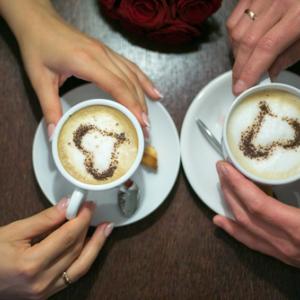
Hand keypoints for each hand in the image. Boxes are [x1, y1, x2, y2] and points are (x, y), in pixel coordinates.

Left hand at [0, 0, 160, 136]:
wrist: (38, 21)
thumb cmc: (38, 46)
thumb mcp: (39, 79)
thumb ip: (49, 108)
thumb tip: (55, 133)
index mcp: (86, 61)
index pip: (117, 85)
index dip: (131, 104)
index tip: (140, 122)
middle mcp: (101, 55)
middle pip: (129, 83)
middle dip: (140, 107)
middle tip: (145, 128)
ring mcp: (106, 52)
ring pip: (133, 76)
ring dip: (143, 97)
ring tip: (149, 116)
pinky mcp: (107, 52)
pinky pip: (131, 67)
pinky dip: (144, 80)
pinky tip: (153, 91)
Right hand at [0, 198, 112, 298]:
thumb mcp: (14, 232)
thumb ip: (43, 220)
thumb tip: (67, 205)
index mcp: (31, 264)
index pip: (67, 236)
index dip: (81, 218)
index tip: (87, 206)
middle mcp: (41, 281)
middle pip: (76, 249)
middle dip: (88, 227)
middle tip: (92, 211)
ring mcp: (45, 291)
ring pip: (81, 266)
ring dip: (96, 244)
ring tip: (106, 229)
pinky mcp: (47, 293)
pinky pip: (73, 275)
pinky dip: (85, 258)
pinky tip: (92, 245)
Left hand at [214, 161, 299, 267]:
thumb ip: (299, 184)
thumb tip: (293, 167)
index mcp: (298, 228)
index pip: (256, 204)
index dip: (237, 184)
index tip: (225, 167)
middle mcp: (285, 243)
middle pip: (244, 214)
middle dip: (229, 189)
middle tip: (221, 170)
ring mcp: (281, 252)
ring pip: (243, 228)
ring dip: (228, 204)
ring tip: (220, 187)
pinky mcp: (281, 255)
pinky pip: (250, 242)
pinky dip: (232, 230)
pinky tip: (220, 221)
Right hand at [227, 0, 299, 94]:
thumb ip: (290, 55)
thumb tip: (268, 73)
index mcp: (298, 14)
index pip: (266, 47)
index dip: (251, 71)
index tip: (241, 88)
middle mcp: (278, 2)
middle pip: (247, 42)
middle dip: (240, 68)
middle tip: (238, 83)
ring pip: (237, 33)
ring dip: (236, 54)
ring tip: (243, 64)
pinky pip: (233, 20)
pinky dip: (233, 37)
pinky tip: (240, 45)